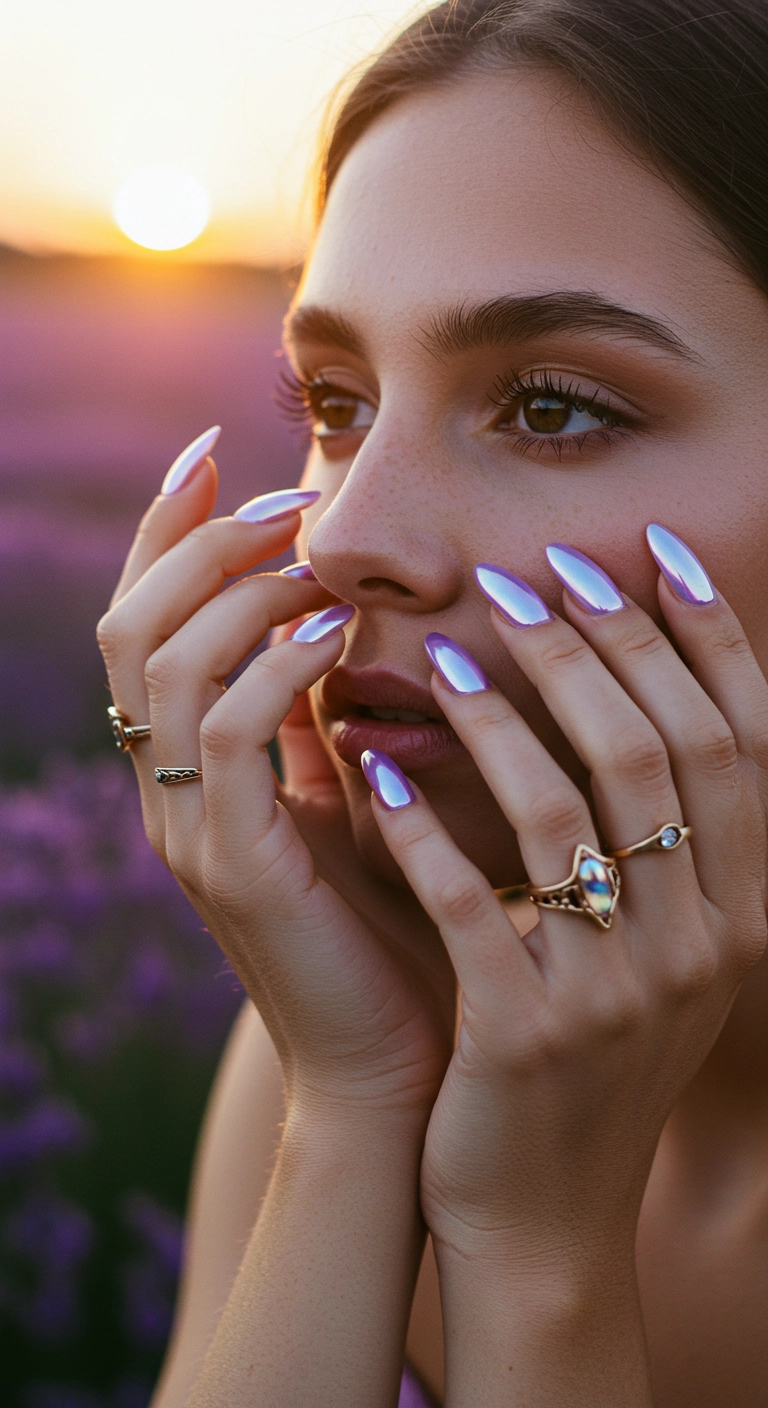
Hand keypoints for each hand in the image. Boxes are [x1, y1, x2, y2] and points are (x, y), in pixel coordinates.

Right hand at [97, 452, 454, 1123]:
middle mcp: (169, 794)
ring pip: (161, 665)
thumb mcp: (359, 795)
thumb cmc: (400, 926)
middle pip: (130, 625)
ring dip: (236, 587)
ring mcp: (189, 832)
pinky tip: (335, 633)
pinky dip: (271, 666)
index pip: (146, 623)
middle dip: (198, 539)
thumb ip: (327, 713)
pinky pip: (224, 736)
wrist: (406, 1066)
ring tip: (313, 550)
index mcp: (191, 771)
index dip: (167, 530)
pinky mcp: (233, 869)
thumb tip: (341, 607)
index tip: (218, 447)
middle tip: (285, 494)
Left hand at [363, 548, 767, 1267]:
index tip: (651, 556)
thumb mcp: (661, 952)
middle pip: (662, 751)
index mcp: (749, 913)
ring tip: (449, 652)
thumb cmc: (593, 1056)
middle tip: (531, 575)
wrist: (546, 1215)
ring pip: (569, 807)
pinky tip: (376, 766)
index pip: (743, 741)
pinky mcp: (526, 1033)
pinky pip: (473, 898)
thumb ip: (667, 838)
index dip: (705, 640)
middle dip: (600, 647)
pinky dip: (423, 824)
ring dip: (506, 714)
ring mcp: (619, 993)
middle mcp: (707, 945)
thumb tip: (631, 685)